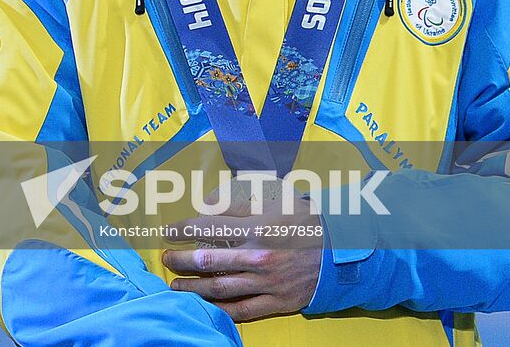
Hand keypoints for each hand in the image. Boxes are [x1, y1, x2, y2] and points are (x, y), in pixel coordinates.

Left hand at [161, 181, 321, 322]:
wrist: (343, 250)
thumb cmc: (305, 220)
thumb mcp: (275, 200)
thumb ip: (239, 202)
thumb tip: (207, 204)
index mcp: (257, 228)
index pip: (207, 228)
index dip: (182, 230)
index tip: (168, 231)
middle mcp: (259, 258)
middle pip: (207, 261)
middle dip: (180, 260)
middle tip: (166, 258)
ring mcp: (268, 283)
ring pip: (220, 289)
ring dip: (192, 288)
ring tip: (176, 284)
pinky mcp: (277, 302)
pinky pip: (242, 310)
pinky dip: (219, 310)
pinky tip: (204, 305)